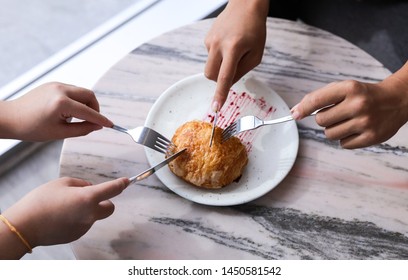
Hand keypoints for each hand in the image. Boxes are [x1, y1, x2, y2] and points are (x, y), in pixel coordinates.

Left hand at [0, 82, 112, 140]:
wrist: (10, 118)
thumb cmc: (31, 128)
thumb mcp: (60, 133)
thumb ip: (82, 129)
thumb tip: (97, 126)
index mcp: (61, 103)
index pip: (89, 112)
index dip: (101, 119)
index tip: (110, 125)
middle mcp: (60, 90)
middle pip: (89, 95)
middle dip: (95, 108)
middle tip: (93, 121)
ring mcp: (56, 85)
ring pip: (81, 91)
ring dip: (85, 103)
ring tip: (78, 117)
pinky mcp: (52, 84)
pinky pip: (72, 90)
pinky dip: (76, 100)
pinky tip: (69, 111)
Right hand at [1, 177, 128, 256]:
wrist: (25, 226)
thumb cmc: (41, 201)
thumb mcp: (62, 183)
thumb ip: (80, 184)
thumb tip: (89, 188)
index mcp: (88, 198)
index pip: (112, 190)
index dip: (121, 184)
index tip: (126, 181)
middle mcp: (90, 214)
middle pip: (110, 208)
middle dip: (105, 201)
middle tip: (91, 197)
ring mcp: (84, 227)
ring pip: (94, 215)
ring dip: (87, 210)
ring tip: (66, 206)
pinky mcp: (77, 235)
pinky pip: (83, 223)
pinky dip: (78, 219)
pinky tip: (62, 216)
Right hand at [204, 0, 268, 109]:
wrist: (245, 5)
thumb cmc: (254, 30)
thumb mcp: (256, 54)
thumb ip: (242, 71)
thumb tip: (228, 82)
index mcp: (233, 49)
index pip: (224, 77)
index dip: (220, 94)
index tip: (215, 108)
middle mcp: (218, 45)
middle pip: (210, 75)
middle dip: (218, 80)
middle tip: (232, 70)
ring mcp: (210, 41)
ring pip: (210, 67)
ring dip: (220, 67)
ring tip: (233, 52)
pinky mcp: (207, 39)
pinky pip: (211, 56)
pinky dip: (219, 56)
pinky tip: (228, 44)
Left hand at [291, 72, 407, 148]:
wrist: (396, 100)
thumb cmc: (363, 95)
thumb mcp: (344, 88)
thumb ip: (319, 98)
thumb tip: (295, 112)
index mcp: (350, 88)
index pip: (317, 100)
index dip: (303, 108)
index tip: (295, 114)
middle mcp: (358, 104)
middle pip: (321, 121)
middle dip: (324, 119)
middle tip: (337, 114)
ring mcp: (366, 122)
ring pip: (330, 134)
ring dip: (334, 130)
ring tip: (348, 121)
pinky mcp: (372, 137)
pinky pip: (343, 144)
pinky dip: (346, 139)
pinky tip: (356, 129)